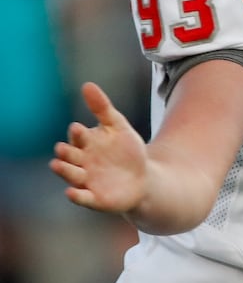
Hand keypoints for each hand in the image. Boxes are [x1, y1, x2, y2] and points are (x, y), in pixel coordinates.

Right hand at [49, 82, 147, 215]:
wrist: (144, 179)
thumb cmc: (127, 151)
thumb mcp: (119, 127)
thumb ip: (102, 108)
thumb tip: (87, 85)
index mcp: (86, 144)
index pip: (77, 137)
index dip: (77, 134)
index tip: (79, 129)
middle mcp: (82, 162)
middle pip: (69, 156)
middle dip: (65, 152)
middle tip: (65, 149)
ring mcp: (86, 180)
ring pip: (70, 175)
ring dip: (64, 170)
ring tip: (57, 164)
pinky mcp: (94, 198)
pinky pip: (82, 198)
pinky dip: (76, 195)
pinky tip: (71, 192)